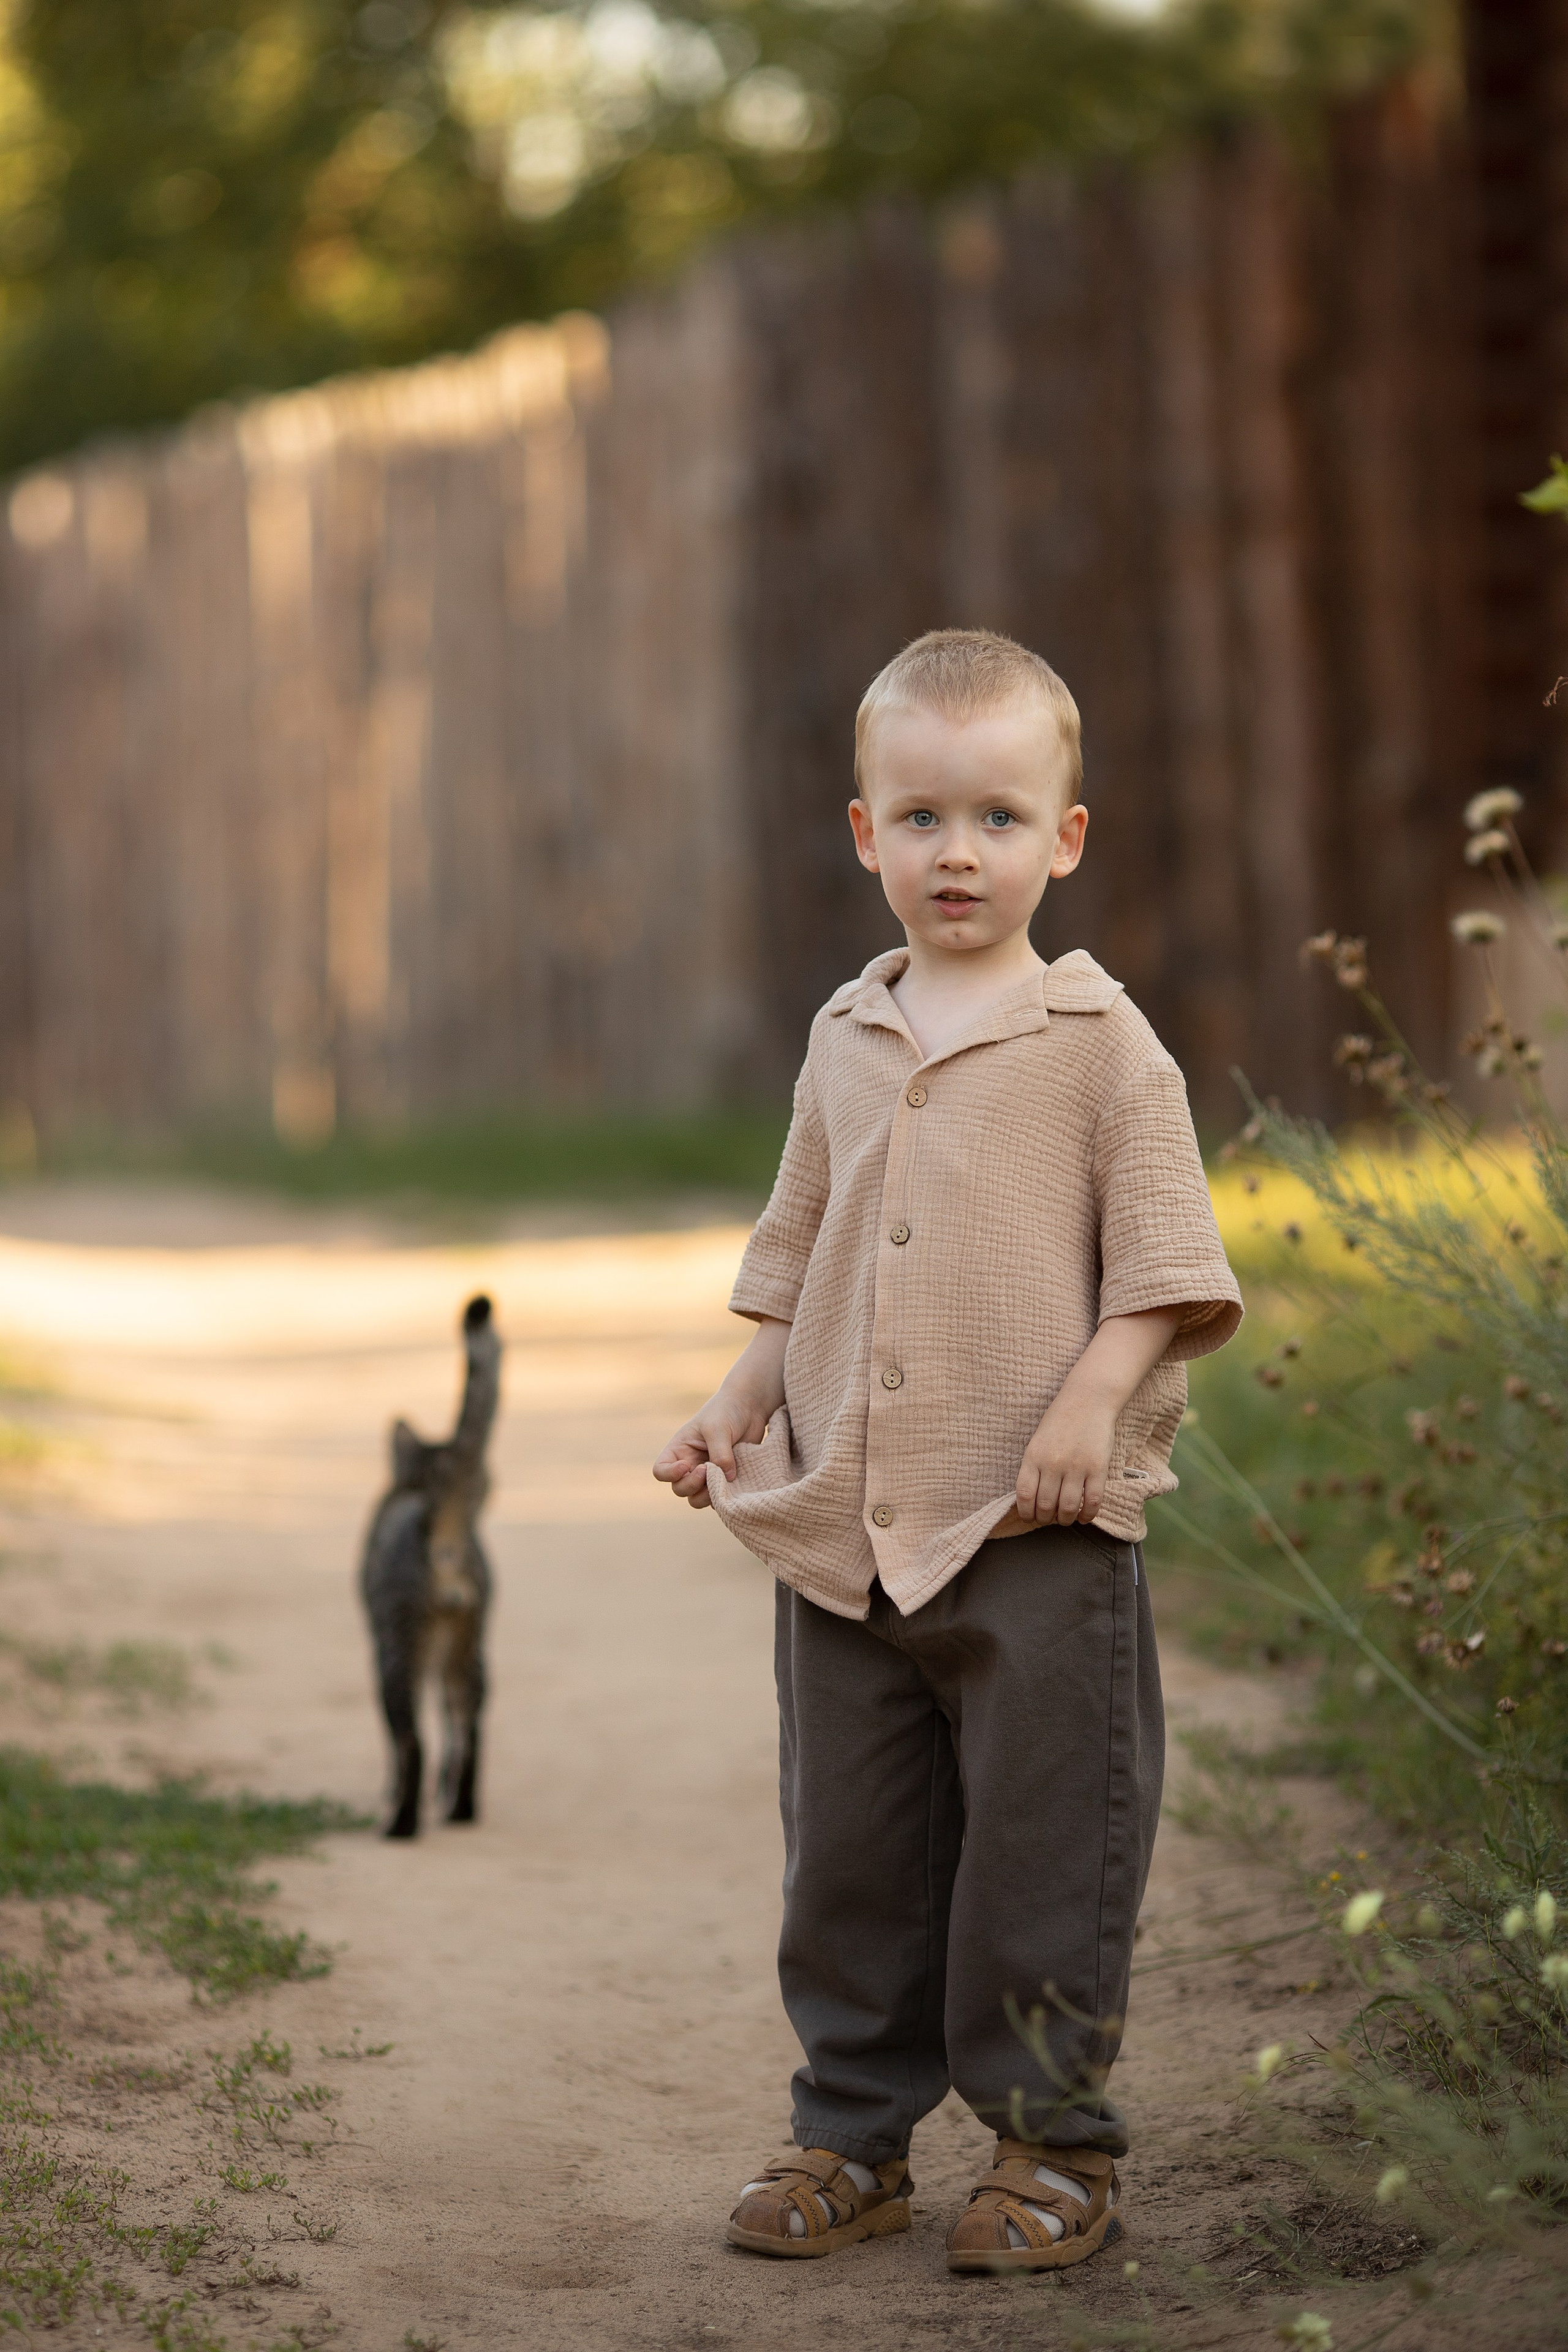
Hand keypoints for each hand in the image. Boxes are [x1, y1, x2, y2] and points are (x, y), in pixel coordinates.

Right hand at [653, 1395, 772, 1508]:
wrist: (749, 1407)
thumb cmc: (726, 1411)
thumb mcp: (718, 1428)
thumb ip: (719, 1454)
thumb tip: (726, 1479)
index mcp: (679, 1449)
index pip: (661, 1471)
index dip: (669, 1474)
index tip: (686, 1466)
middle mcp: (690, 1465)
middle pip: (680, 1489)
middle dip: (692, 1485)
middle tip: (708, 1471)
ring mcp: (708, 1474)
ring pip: (698, 1498)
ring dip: (708, 1496)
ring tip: (723, 1481)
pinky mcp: (725, 1480)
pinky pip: (720, 1497)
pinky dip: (726, 1495)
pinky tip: (736, 1482)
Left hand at [1010, 1390, 1118, 1528]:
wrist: (1088, 1400)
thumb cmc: (1060, 1421)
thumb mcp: (1037, 1441)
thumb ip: (1034, 1468)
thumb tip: (1032, 1499)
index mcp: (1034, 1456)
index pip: (1024, 1495)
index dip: (1026, 1513)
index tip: (1029, 1518)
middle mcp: (1053, 1463)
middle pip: (1045, 1506)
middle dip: (1045, 1519)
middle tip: (1049, 1519)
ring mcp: (1077, 1467)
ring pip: (1068, 1508)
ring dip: (1065, 1520)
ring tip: (1065, 1518)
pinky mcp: (1098, 1468)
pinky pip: (1092, 1501)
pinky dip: (1087, 1515)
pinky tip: (1084, 1516)